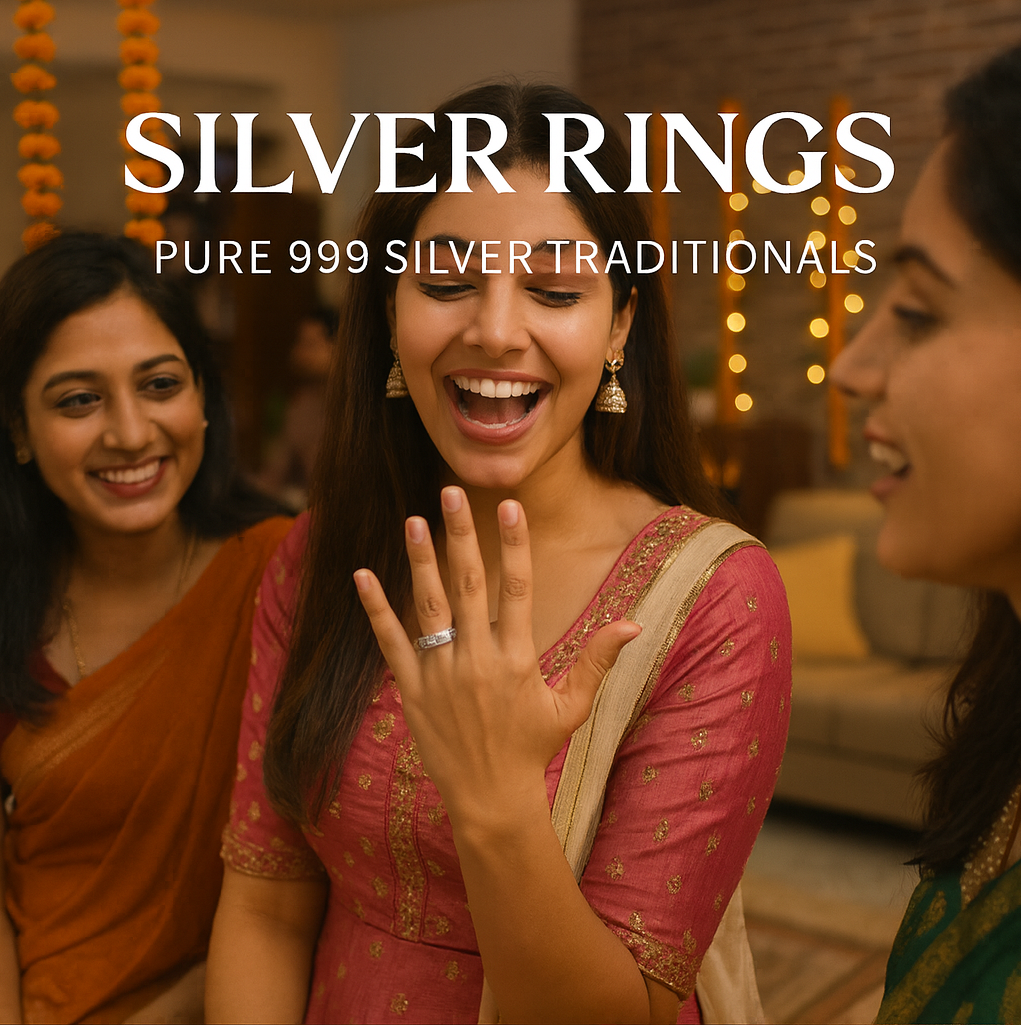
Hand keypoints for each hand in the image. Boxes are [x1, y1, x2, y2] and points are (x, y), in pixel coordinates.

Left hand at [354, 486, 640, 830]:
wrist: (490, 798)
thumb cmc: (533, 748)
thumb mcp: (572, 707)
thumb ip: (597, 660)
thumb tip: (634, 623)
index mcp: (517, 658)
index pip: (516, 588)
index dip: (513, 544)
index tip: (509, 505)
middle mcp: (477, 659)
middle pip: (469, 584)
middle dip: (461, 535)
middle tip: (452, 491)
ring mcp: (441, 674)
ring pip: (429, 606)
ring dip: (421, 560)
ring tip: (415, 519)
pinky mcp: (412, 690)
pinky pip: (390, 642)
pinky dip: (376, 608)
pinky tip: (362, 575)